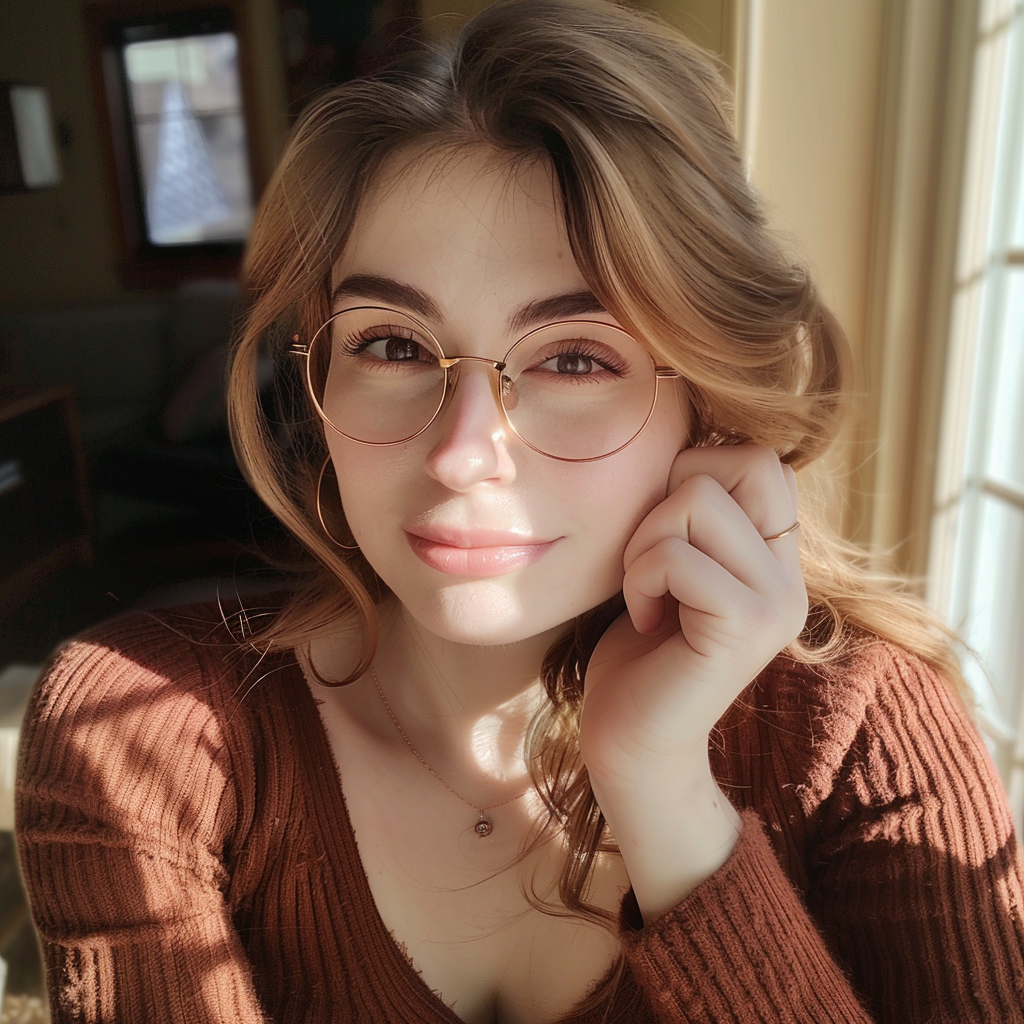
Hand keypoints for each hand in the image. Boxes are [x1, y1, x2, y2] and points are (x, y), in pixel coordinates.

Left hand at [578, 444, 806, 918]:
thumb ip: (693, 512)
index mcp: (775, 555)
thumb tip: (683, 437)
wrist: (630, 740)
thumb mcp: (669, 560)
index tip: (661, 533)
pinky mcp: (745, 627)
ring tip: (645, 594)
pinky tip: (645, 620)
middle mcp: (790, 575)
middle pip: (744, 461)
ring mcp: (776, 601)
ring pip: (698, 502)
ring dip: (645, 544)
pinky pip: (677, 555)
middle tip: (651, 560)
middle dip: (669, 496)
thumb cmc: (637, 646)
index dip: (695, 470)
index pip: (760, 457)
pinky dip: (640, 578)